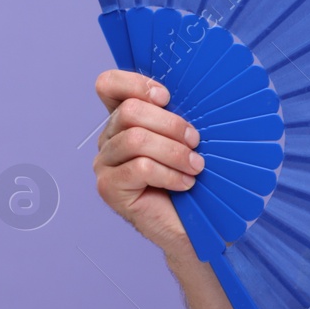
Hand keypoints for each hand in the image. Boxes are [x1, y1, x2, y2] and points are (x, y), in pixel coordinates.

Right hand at [93, 69, 203, 260]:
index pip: (108, 85)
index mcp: (124, 119)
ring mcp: (105, 164)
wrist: (195, 224)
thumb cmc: (195, 174)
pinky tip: (184, 184)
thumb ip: (181, 112)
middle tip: (196, 142)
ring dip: (175, 152)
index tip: (168, 98)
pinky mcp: (109, 188)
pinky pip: (139, 167)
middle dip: (172, 124)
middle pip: (130, 111)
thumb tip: (204, 86)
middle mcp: (109, 138)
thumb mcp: (190, 136)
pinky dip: (170, 174)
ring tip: (196, 167)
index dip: (136, 84)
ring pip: (135, 139)